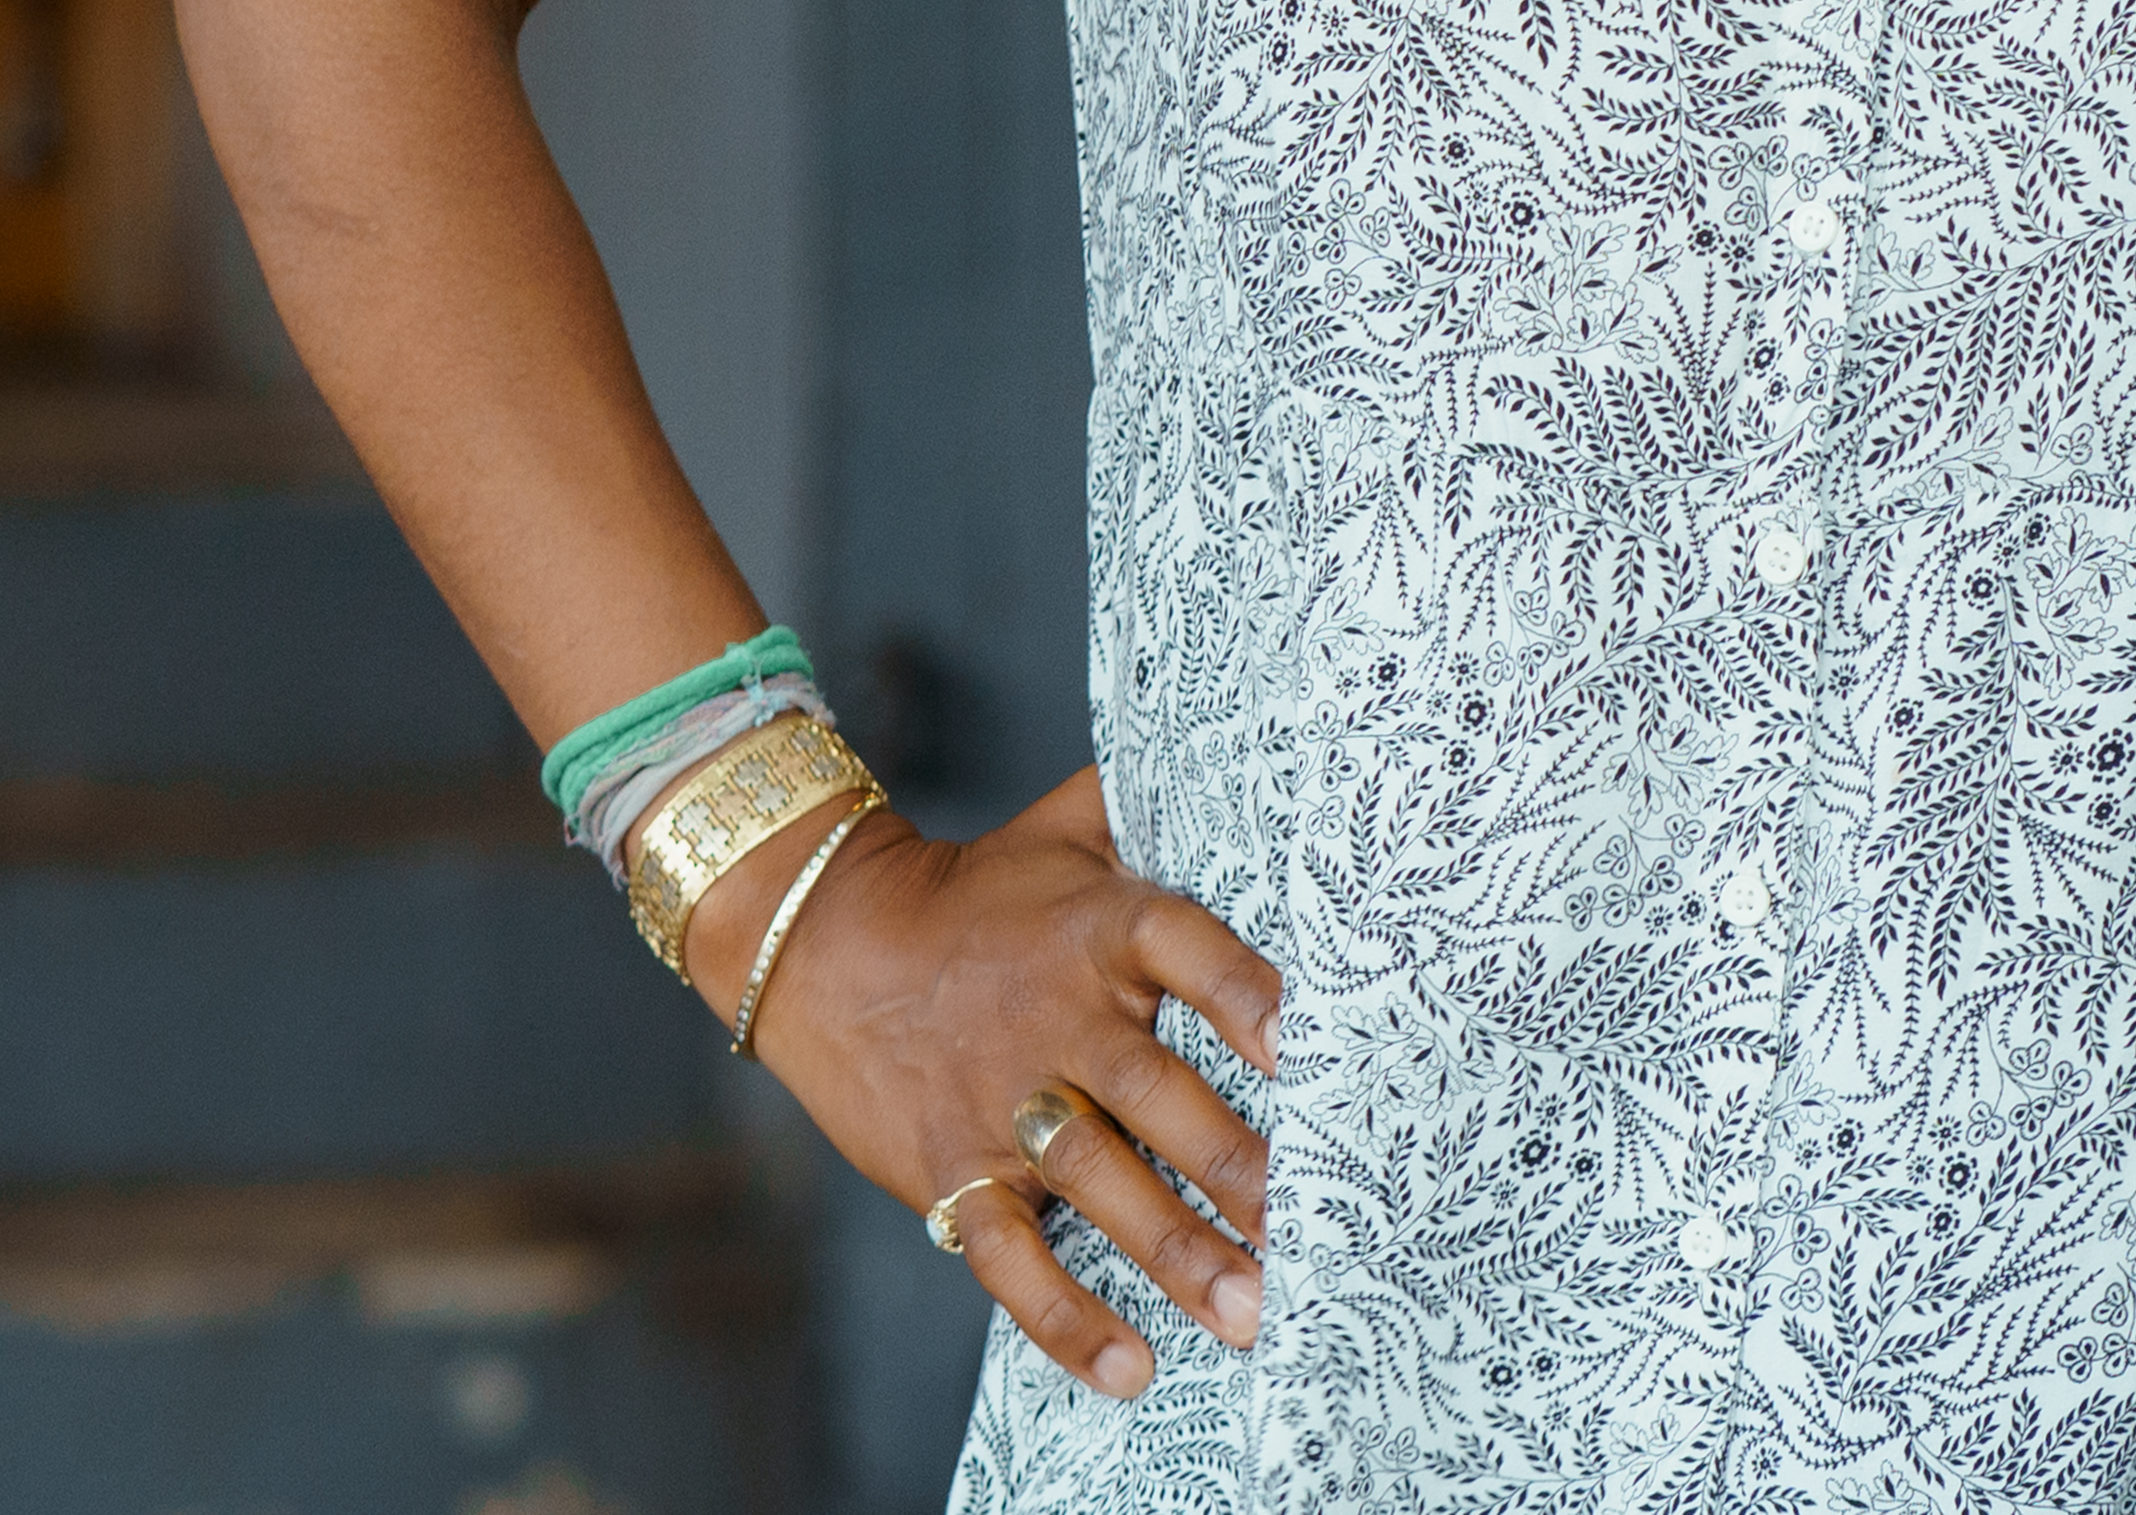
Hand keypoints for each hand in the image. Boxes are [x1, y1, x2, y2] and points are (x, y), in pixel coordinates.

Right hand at [715, 765, 1282, 1400]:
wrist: (826, 941)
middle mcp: (1056, 1016)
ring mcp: (1001, 1101)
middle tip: (1309, 1231)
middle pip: (1156, 1093)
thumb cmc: (979, 890)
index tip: (1303, 1045)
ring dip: (1176, 1251)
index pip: (1184, 949)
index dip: (1242, 995)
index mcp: (1098, 926)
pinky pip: (1009, 1254)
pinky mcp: (953, 1172)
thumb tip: (1248, 767)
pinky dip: (1063, 1315)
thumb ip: (1153, 805)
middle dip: (1234, 1168)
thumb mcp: (1065, 825)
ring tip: (1251, 1311)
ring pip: (1099, 1182)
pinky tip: (1130, 1368)